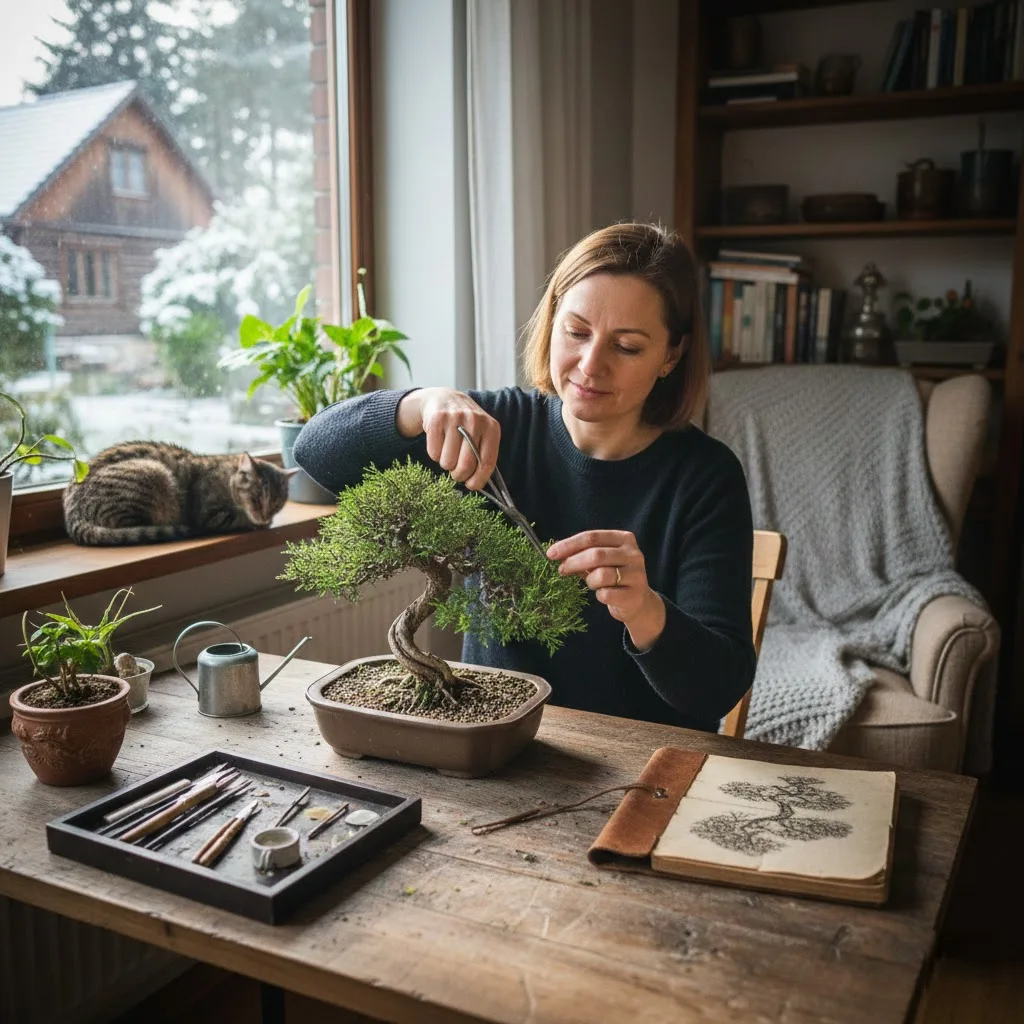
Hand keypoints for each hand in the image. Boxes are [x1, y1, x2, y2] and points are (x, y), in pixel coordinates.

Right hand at [397, 388, 500, 490]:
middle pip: (466, 464)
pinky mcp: (436, 419)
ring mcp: (455, 418)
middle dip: (460, 475)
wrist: (445, 399)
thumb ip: (483, 456)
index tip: (472, 486)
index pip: (487, 462)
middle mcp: (475, 421)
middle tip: (457, 472)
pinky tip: (439, 443)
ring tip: (448, 452)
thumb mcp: (481, 435)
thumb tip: (476, 484)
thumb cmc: (466, 425)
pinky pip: (433, 452)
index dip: (479, 479)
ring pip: (448, 461)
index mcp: (491, 428)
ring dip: (446, 464)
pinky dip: (435, 454)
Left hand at [547, 530, 665, 648]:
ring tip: (591, 584)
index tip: (550, 553)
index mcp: (624, 539)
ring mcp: (636, 574)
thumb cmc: (613, 577)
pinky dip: (599, 595)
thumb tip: (556, 553)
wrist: (637, 601)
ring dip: (589, 581)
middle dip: (573, 562)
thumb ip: (582, 554)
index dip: (569, 545)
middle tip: (561, 570)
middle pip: (595, 554)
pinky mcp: (634, 594)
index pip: (591, 537)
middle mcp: (633, 554)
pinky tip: (603, 594)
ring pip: (601, 575)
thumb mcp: (600, 561)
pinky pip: (606, 594)